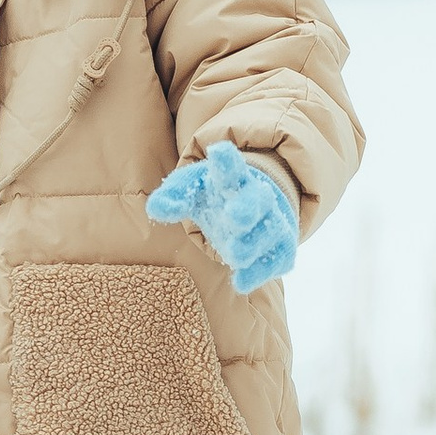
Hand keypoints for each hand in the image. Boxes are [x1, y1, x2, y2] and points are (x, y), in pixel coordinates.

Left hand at [145, 139, 297, 293]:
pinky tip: (241, 282)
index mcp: (233, 178)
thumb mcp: (192, 190)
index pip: (230, 167)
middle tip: (234, 217)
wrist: (253, 208)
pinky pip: (276, 260)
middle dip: (248, 207)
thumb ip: (172, 198)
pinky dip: (260, 272)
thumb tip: (155, 209)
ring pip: (269, 231)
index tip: (218, 152)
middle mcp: (256, 198)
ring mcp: (271, 223)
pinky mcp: (279, 248)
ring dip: (252, 243)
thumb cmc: (215, 196)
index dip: (226, 160)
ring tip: (233, 255)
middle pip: (257, 198)